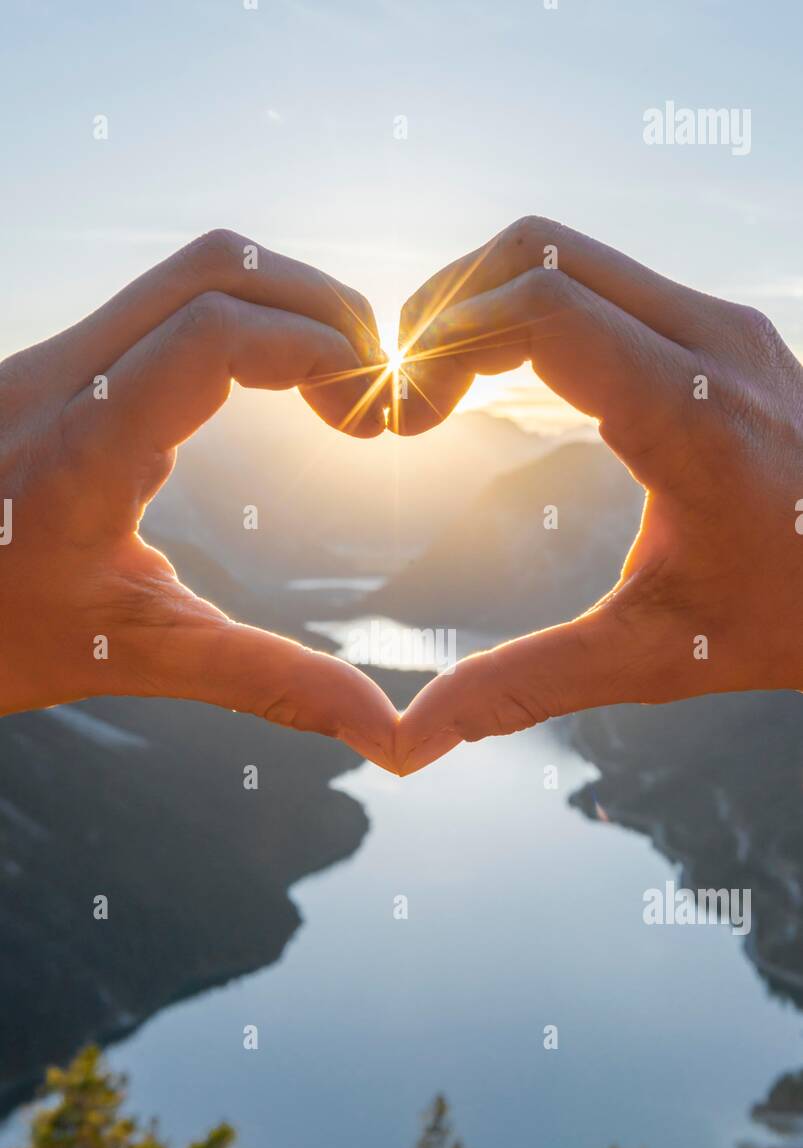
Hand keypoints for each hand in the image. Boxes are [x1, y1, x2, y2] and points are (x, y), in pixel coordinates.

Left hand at [0, 229, 398, 771]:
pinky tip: (272, 386)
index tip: (369, 409)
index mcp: (83, 447)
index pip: (216, 335)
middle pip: (211, 268)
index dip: (315, 349)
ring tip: (336, 381)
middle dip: (315, 303)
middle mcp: (59, 378)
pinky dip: (237, 321)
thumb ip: (268, 681)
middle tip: (373, 378)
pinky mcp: (51, 368)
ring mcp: (48, 362)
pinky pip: (156, 306)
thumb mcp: (136, 656)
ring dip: (277, 304)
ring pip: (182, 275)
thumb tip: (385, 734)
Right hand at [392, 216, 802, 772]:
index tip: (405, 419)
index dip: (442, 344)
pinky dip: (533, 308)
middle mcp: (711, 345)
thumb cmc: (792, 616)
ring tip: (440, 388)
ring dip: (486, 302)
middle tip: (405, 395)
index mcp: (691, 417)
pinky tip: (506, 380)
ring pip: (568, 254)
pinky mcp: (723, 329)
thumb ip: (528, 685)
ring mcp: (723, 326)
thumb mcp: (655, 658)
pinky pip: (604, 281)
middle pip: (536, 253)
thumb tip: (417, 737)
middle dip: (445, 308)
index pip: (538, 309)